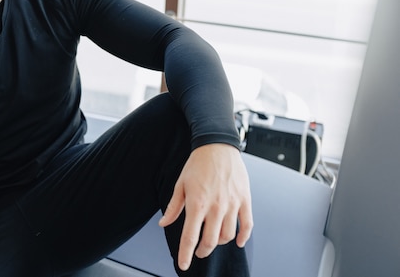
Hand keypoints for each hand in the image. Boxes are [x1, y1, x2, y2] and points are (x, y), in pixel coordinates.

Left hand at [158, 143, 252, 270]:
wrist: (217, 145)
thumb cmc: (197, 163)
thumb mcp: (180, 184)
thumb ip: (173, 207)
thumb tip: (163, 223)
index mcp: (197, 204)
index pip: (190, 237)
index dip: (185, 255)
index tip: (183, 265)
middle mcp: (216, 207)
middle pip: (210, 242)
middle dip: (202, 252)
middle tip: (197, 252)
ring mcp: (232, 204)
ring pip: (228, 236)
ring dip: (219, 243)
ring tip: (213, 240)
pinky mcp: (244, 200)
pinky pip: (247, 225)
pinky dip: (243, 237)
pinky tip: (237, 241)